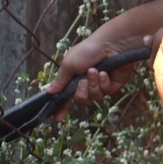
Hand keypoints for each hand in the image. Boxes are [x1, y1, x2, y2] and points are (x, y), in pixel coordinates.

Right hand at [45, 0, 162, 104]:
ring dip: (93, 84)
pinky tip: (105, 73)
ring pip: (94, 97)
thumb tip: (48, 91)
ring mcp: (101, 84)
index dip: (62, 107)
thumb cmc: (88, 50)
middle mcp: (87, 82)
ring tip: (95, 71)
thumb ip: (60, 80)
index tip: (57, 118)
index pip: (67, 96)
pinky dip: (104, 82)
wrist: (111, 44)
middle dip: (81, 92)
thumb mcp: (69, 64)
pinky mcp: (114, 85)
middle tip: (82, 81)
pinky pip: (106, 92)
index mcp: (75, 77)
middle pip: (81, 100)